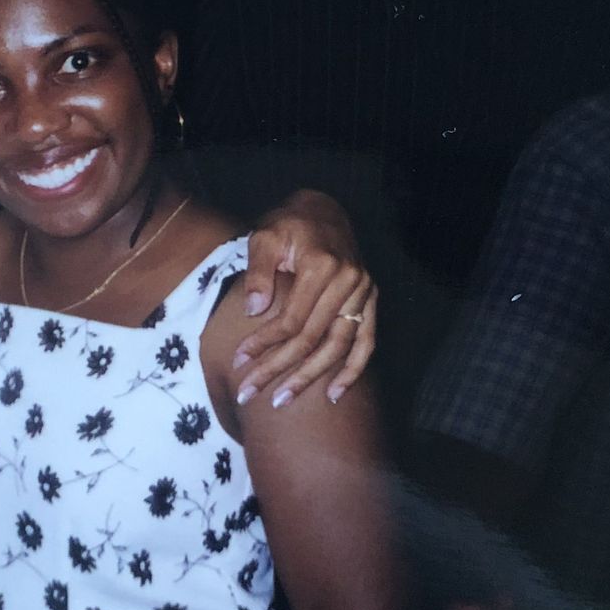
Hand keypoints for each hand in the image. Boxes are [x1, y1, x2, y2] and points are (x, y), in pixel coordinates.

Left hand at [234, 191, 375, 407]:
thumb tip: (254, 312)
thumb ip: (259, 272)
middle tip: (250, 393)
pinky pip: (366, 341)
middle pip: (312, 338)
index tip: (239, 362)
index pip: (291, 319)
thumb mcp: (265, 237)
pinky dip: (353, 370)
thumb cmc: (288, 225)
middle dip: (279, 369)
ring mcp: (364, 293)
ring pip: (338, 346)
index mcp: (322, 266)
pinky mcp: (370, 301)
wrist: (323, 210)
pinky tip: (333, 394)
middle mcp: (349, 282)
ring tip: (282, 400)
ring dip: (311, 377)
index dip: (264, 344)